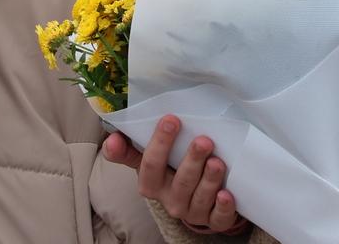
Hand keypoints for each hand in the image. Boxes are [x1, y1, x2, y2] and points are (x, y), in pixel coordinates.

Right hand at [103, 116, 243, 232]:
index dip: (160, 143)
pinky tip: (227, 194)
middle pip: (180, 182)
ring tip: (217, 162)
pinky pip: (218, 218)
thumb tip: (111, 139)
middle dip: (192, 161)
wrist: (191, 198)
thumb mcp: (148, 161)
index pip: (151, 165)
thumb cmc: (168, 172)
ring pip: (200, 198)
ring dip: (209, 180)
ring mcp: (193, 211)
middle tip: (204, 141)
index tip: (171, 120)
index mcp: (151, 185)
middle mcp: (171, 200)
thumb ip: (128, 149)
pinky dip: (223, 207)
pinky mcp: (213, 219)